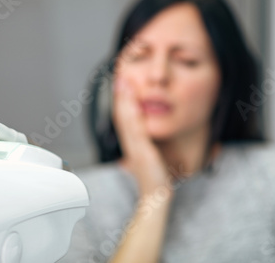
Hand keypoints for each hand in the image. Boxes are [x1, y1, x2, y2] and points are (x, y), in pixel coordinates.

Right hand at [112, 75, 173, 198]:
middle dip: (120, 96)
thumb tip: (136, 148)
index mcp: (132, 144)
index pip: (123, 119)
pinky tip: (133, 105)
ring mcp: (135, 147)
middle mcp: (131, 144)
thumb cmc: (155, 179)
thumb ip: (142, 151)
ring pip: (126, 120)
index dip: (121, 102)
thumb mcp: (147, 160)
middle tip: (118, 77)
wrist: (155, 196)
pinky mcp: (143, 152)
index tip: (122, 86)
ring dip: (124, 101)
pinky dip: (133, 116)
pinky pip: (136, 131)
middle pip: (121, 116)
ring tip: (123, 84)